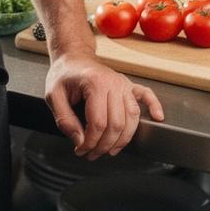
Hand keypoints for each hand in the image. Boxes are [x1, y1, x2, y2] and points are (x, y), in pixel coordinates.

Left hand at [44, 49, 163, 159]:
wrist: (73, 57)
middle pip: (116, 124)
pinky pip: (146, 95)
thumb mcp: (52, 96)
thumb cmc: (64, 74)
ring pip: (132, 118)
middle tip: (91, 153)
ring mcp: (123, 83)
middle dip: (104, 145)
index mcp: (94, 83)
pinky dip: (154, 106)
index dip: (90, 142)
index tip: (80, 149)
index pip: (98, 123)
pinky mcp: (128, 85)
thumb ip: (64, 119)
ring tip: (109, 150)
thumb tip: (80, 140)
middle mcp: (113, 82)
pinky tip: (157, 118)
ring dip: (122, 139)